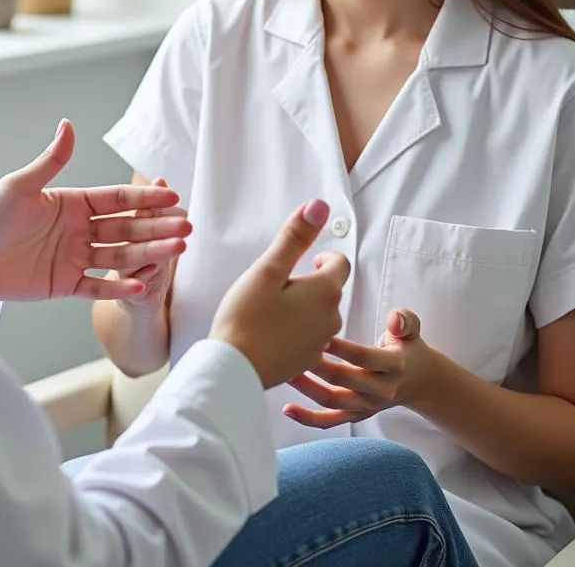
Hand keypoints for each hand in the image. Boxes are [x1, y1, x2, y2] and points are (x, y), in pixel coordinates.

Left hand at [0, 120, 192, 301]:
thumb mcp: (21, 185)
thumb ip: (52, 160)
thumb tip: (68, 124)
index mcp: (74, 203)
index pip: (118, 199)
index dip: (145, 198)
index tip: (172, 196)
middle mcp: (80, 229)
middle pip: (127, 228)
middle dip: (158, 227)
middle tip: (187, 227)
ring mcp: (75, 257)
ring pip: (120, 256)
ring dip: (149, 254)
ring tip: (177, 251)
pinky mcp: (65, 285)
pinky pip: (98, 287)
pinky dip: (119, 287)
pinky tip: (141, 284)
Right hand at [209, 199, 349, 389]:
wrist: (233, 369)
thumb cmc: (245, 317)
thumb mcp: (267, 269)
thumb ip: (295, 237)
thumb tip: (319, 206)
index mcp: (325, 293)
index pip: (340, 263)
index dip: (322, 256)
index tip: (302, 260)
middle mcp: (332, 319)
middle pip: (329, 290)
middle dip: (308, 282)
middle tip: (276, 284)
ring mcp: (321, 344)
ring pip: (319, 314)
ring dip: (302, 306)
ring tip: (270, 308)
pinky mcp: (307, 361)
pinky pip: (308, 337)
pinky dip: (294, 329)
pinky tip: (269, 331)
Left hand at [284, 308, 432, 426]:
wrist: (420, 380)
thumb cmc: (407, 346)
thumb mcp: (411, 329)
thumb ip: (405, 320)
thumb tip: (395, 320)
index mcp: (393, 365)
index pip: (364, 357)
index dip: (341, 348)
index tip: (318, 335)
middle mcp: (381, 389)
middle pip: (343, 380)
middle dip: (315, 365)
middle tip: (290, 348)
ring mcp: (368, 405)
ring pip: (332, 400)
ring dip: (306, 388)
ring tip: (284, 372)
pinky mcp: (357, 414)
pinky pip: (331, 421)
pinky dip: (308, 418)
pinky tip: (287, 410)